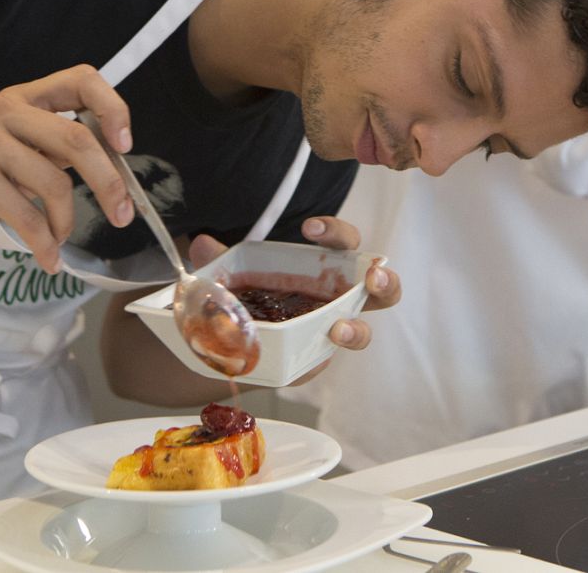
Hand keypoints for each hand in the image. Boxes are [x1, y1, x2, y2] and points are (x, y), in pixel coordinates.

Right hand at [0, 64, 133, 273]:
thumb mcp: (13, 150)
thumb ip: (53, 147)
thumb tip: (111, 167)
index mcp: (19, 97)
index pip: (81, 80)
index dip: (113, 108)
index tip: (124, 146)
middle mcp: (2, 109)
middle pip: (78, 139)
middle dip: (109, 182)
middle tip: (122, 213)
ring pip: (54, 183)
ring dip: (65, 221)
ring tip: (58, 239)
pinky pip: (27, 214)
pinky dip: (44, 242)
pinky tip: (47, 257)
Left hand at [189, 215, 401, 385]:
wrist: (232, 340)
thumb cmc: (252, 295)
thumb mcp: (234, 274)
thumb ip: (221, 259)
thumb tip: (203, 245)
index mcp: (325, 265)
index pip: (344, 242)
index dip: (335, 231)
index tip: (309, 229)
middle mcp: (337, 296)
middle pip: (379, 285)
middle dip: (384, 279)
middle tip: (373, 276)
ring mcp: (331, 329)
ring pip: (364, 329)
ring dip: (358, 329)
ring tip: (338, 329)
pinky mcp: (316, 358)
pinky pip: (326, 359)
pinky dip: (316, 359)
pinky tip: (309, 357)